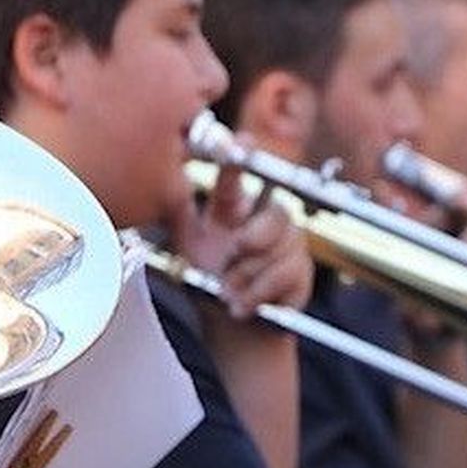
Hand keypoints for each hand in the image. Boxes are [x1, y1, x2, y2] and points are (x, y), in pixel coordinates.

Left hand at [169, 161, 313, 316]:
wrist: (227, 324)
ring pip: (279, 250)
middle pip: (276, 214)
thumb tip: (164, 190)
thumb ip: (179, 219)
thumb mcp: (186, 251)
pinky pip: (285, 275)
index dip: (240, 159)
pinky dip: (257, 294)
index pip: (235, 180)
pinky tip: (242, 306)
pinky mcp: (302, 270)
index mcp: (230, 211)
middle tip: (232, 259)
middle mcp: (264, 221)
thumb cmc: (206, 284)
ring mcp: (288, 245)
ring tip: (228, 293)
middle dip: (255, 240)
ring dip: (246, 278)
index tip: (242, 143)